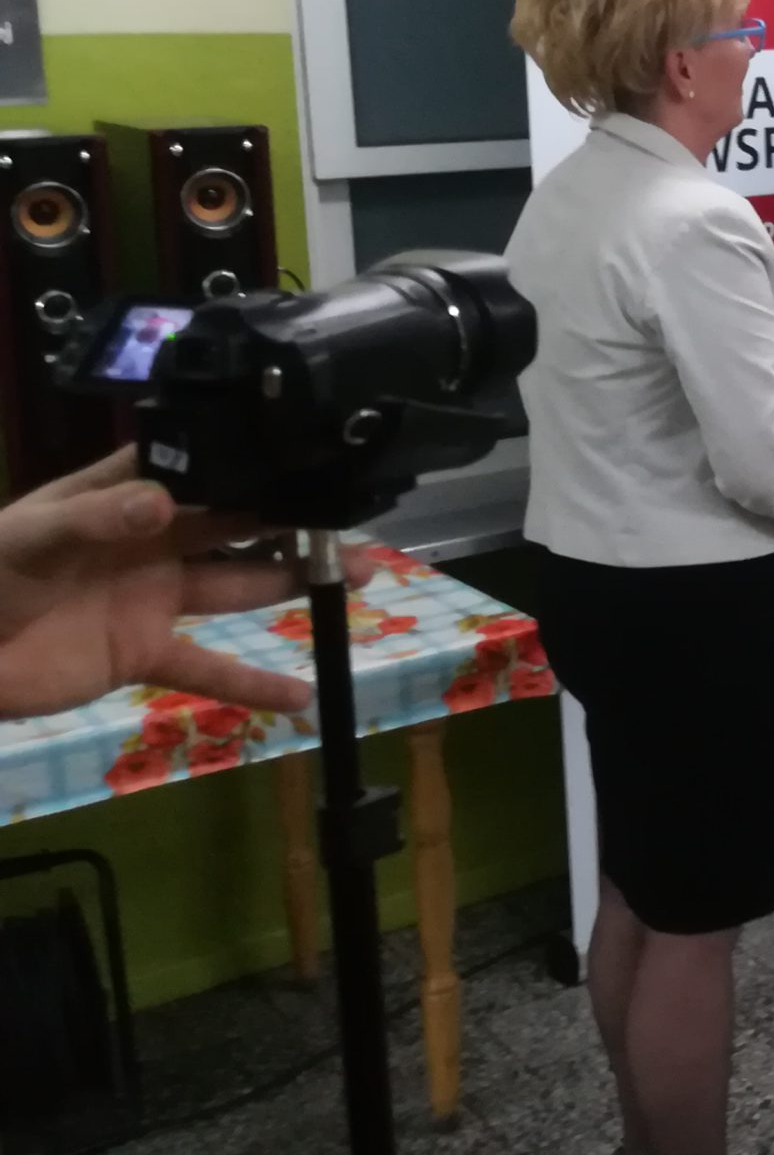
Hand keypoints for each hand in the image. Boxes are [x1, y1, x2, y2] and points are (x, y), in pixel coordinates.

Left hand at [0, 447, 374, 721]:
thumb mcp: (31, 537)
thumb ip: (95, 518)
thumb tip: (162, 506)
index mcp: (126, 495)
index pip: (201, 469)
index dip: (254, 462)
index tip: (311, 458)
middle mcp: (154, 538)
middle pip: (238, 525)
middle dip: (297, 520)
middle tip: (355, 516)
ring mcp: (155, 597)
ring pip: (241, 586)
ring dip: (298, 581)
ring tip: (360, 575)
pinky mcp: (145, 653)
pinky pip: (208, 669)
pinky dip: (253, 684)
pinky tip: (301, 695)